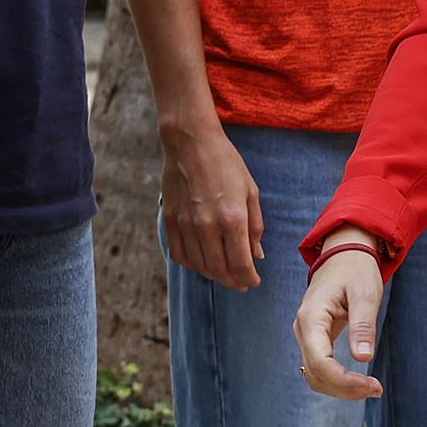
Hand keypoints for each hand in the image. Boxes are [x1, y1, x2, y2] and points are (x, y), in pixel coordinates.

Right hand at [159, 122, 263, 289]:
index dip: (248, 279)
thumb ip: (255, 227)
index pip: (240, 263)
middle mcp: (206, 226)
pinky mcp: (169, 222)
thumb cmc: (227, 164)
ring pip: (199, 266)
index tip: (254, 282)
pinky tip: (203, 262)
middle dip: (233, 281)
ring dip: (214, 275)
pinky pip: (179, 255)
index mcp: (232, 218)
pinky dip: (193, 264)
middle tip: (242, 283)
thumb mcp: (250, 192)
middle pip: (219, 269)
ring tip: (225, 274)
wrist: (191, 144)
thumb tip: (257, 256)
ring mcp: (185, 225)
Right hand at [294, 226, 385, 400]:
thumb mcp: (365, 293)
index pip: (320, 363)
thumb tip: (364, 357)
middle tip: (376, 389)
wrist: (344, 254)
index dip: (344, 381)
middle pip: (316, 375)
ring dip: (341, 388)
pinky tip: (358, 381)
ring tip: (370, 387)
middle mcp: (302, 330)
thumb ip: (363, 324)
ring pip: (315, 376)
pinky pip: (320, 367)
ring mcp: (306, 336)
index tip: (371, 385)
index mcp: (311, 318)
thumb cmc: (355, 270)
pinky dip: (337, 379)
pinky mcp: (314, 339)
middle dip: (345, 388)